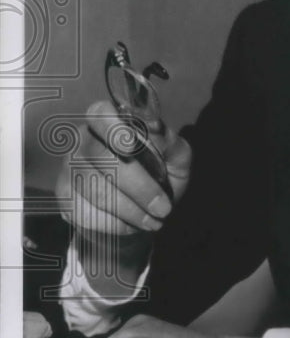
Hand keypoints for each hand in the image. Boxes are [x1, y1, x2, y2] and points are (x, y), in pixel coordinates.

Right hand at [55, 100, 191, 238]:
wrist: (146, 209)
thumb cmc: (161, 174)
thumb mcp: (175, 158)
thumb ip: (169, 143)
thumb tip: (155, 129)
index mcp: (110, 120)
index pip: (101, 113)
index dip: (113, 128)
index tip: (130, 146)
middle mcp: (84, 139)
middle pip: (102, 158)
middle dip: (138, 187)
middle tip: (163, 208)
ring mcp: (70, 167)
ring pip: (96, 190)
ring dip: (131, 211)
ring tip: (154, 219)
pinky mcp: (65, 197)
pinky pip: (87, 214)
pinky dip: (116, 224)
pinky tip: (132, 224)